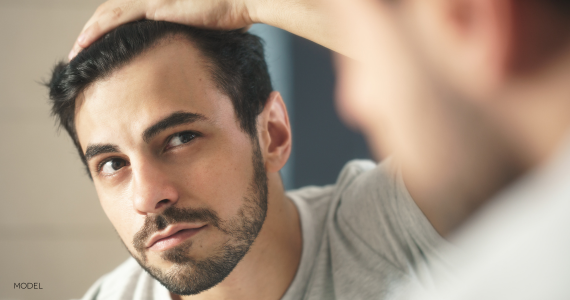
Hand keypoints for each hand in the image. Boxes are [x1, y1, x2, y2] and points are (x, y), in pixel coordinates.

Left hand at [68, 0, 253, 59]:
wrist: (243, 0)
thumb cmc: (234, 13)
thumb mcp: (207, 28)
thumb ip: (192, 35)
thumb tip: (193, 53)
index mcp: (162, 2)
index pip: (126, 12)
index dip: (109, 28)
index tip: (99, 47)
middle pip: (112, 11)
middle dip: (92, 31)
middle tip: (79, 50)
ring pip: (108, 13)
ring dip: (88, 33)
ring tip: (75, 51)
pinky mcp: (155, 6)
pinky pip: (117, 19)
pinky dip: (98, 31)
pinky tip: (85, 43)